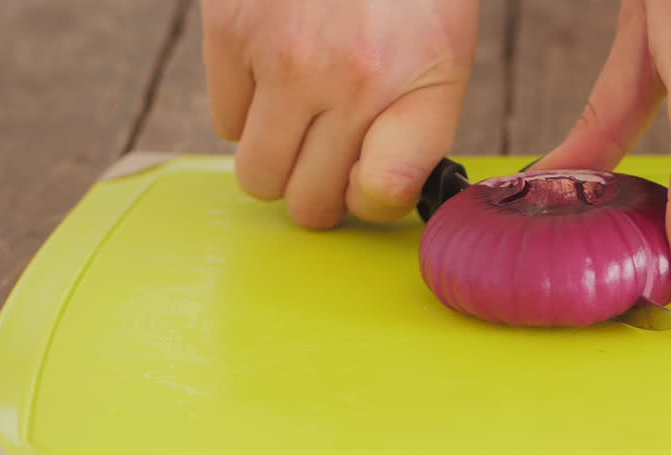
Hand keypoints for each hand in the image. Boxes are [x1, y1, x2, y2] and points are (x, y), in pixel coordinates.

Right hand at [201, 0, 478, 228]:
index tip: (369, 178)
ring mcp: (279, 59)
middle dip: (319, 192)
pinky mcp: (229, 32)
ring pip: (257, 175)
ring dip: (279, 158)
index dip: (371, 200)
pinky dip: (248, 111)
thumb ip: (416, 141)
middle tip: (331, 155)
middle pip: (307, 205)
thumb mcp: (445, 63)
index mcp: (407, 89)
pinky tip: (277, 73)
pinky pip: (225, 121)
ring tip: (305, 115)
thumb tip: (371, 202)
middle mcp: (342, 81)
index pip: (377, 197)